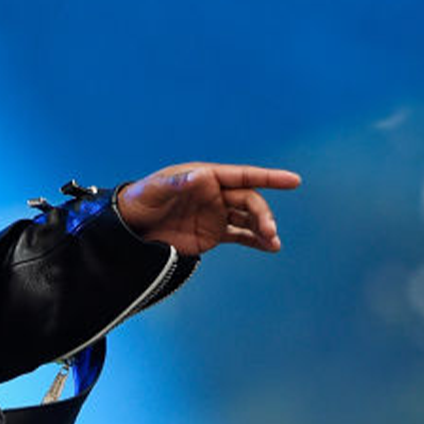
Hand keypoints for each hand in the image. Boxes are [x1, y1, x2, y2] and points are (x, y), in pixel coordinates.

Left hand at [115, 163, 302, 255]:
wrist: (130, 228)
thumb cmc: (141, 200)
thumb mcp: (155, 189)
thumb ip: (178, 182)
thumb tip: (201, 176)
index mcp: (206, 177)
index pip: (243, 176)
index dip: (268, 177)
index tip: (293, 181)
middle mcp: (215, 194)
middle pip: (249, 201)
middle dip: (263, 214)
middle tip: (269, 231)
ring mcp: (216, 215)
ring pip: (249, 219)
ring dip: (264, 229)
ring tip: (273, 243)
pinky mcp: (213, 234)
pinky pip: (241, 236)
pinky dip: (256, 241)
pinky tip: (269, 248)